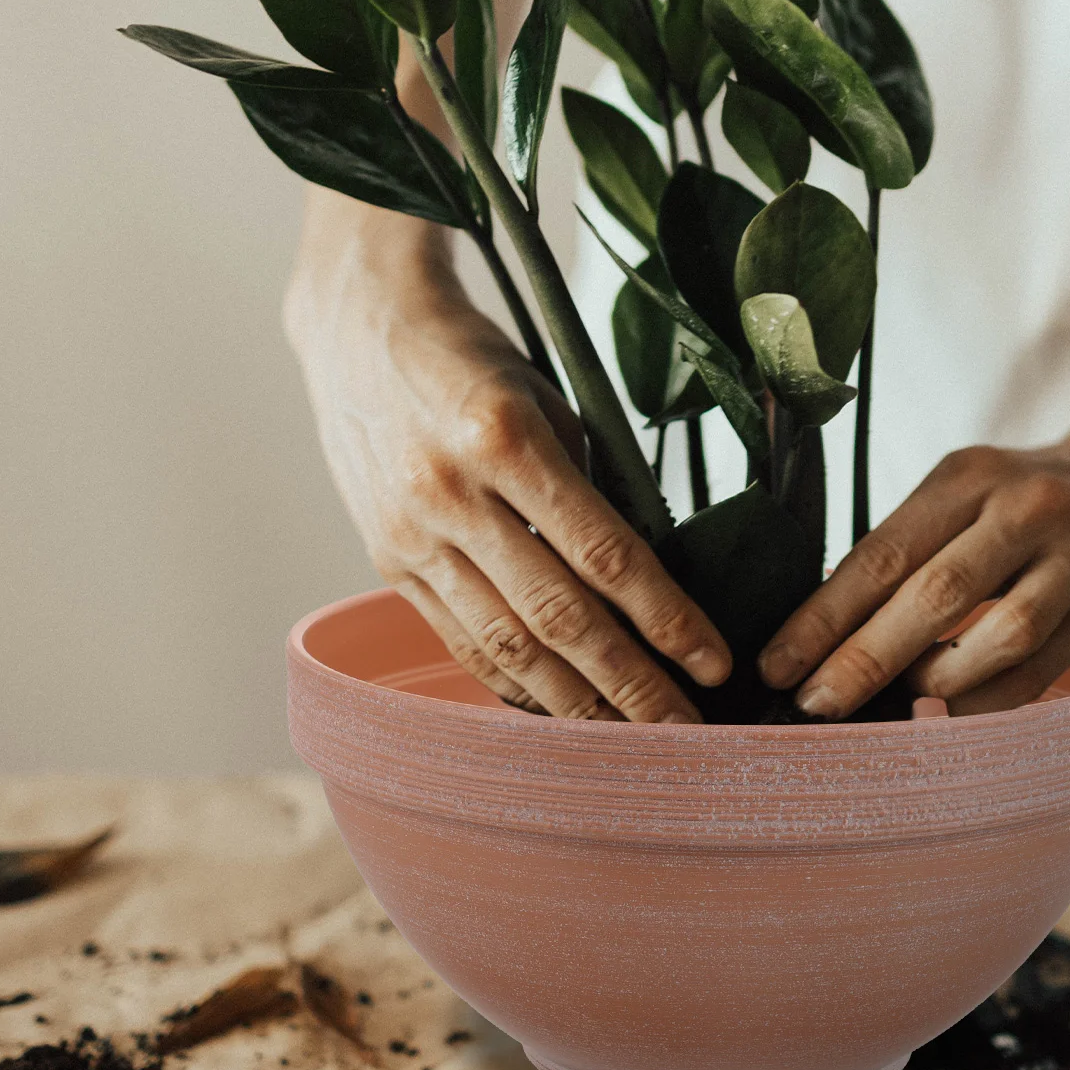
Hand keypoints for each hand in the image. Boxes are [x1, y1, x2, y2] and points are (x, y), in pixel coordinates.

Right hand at [286, 199, 730, 721]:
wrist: (356, 328)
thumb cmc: (474, 360)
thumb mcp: (547, 400)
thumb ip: (591, 488)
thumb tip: (650, 580)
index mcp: (505, 438)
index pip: (604, 554)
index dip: (665, 619)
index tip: (713, 664)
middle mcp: (452, 494)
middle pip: (558, 617)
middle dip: (629, 685)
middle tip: (684, 733)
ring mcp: (411, 535)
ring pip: (506, 646)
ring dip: (574, 705)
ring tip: (628, 740)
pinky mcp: (388, 561)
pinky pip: (461, 640)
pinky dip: (513, 684)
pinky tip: (557, 712)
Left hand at [757, 438, 1069, 717]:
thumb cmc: (1016, 497)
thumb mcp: (958, 493)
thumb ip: (902, 550)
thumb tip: (821, 633)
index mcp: (967, 477)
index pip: (882, 554)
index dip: (824, 618)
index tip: (778, 666)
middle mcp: (1024, 511)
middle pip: (936, 595)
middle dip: (865, 659)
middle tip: (816, 703)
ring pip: (999, 636)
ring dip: (933, 682)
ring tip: (888, 707)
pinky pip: (1036, 673)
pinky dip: (982, 704)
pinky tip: (942, 717)